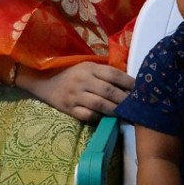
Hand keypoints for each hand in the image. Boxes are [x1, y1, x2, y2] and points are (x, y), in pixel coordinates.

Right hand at [19, 61, 133, 121]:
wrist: (44, 81)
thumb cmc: (71, 74)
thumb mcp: (87, 67)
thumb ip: (105, 73)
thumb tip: (129, 84)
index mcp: (89, 68)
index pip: (113, 74)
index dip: (128, 83)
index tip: (139, 89)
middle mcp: (82, 80)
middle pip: (109, 91)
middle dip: (125, 100)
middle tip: (135, 106)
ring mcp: (75, 95)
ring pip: (100, 105)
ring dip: (115, 110)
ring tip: (125, 114)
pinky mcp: (69, 109)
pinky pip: (87, 115)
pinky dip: (99, 117)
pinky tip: (105, 117)